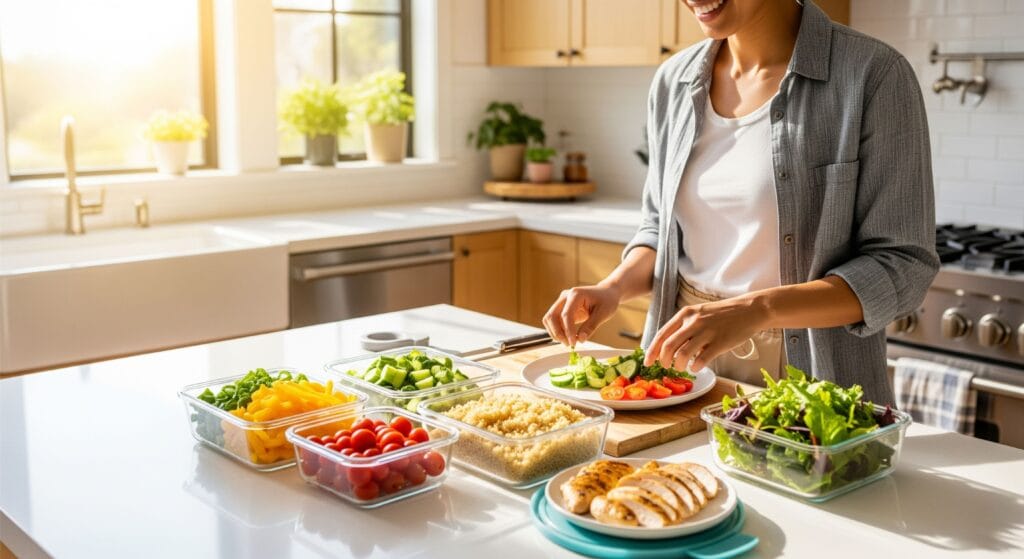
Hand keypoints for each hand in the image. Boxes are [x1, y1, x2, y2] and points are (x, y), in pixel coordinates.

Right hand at [542, 285, 620, 346]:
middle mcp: (565, 296)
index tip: (573, 343)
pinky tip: (567, 337)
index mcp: (576, 294)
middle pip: (552, 316)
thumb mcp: (603, 314)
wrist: (606, 293)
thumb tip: (580, 339)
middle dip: (558, 332)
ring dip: (555, 332)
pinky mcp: (562, 307)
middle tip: (569, 344)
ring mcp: (562, 301)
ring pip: (549, 319)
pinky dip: (558, 330)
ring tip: (568, 342)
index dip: (568, 331)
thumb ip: (591, 326)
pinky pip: (554, 320)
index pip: (566, 315)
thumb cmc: (607, 301)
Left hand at [645, 296, 767, 371]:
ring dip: (679, 366)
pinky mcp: (720, 342)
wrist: (749, 310)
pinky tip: (697, 367)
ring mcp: (707, 332)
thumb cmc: (722, 315)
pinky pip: (701, 360)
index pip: (662, 334)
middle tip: (666, 367)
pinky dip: (695, 367)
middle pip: (668, 346)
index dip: (652, 350)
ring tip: (682, 367)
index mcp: (685, 314)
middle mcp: (693, 322)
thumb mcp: (699, 314)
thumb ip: (684, 327)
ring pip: (682, 355)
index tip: (647, 362)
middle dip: (663, 361)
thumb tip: (667, 347)